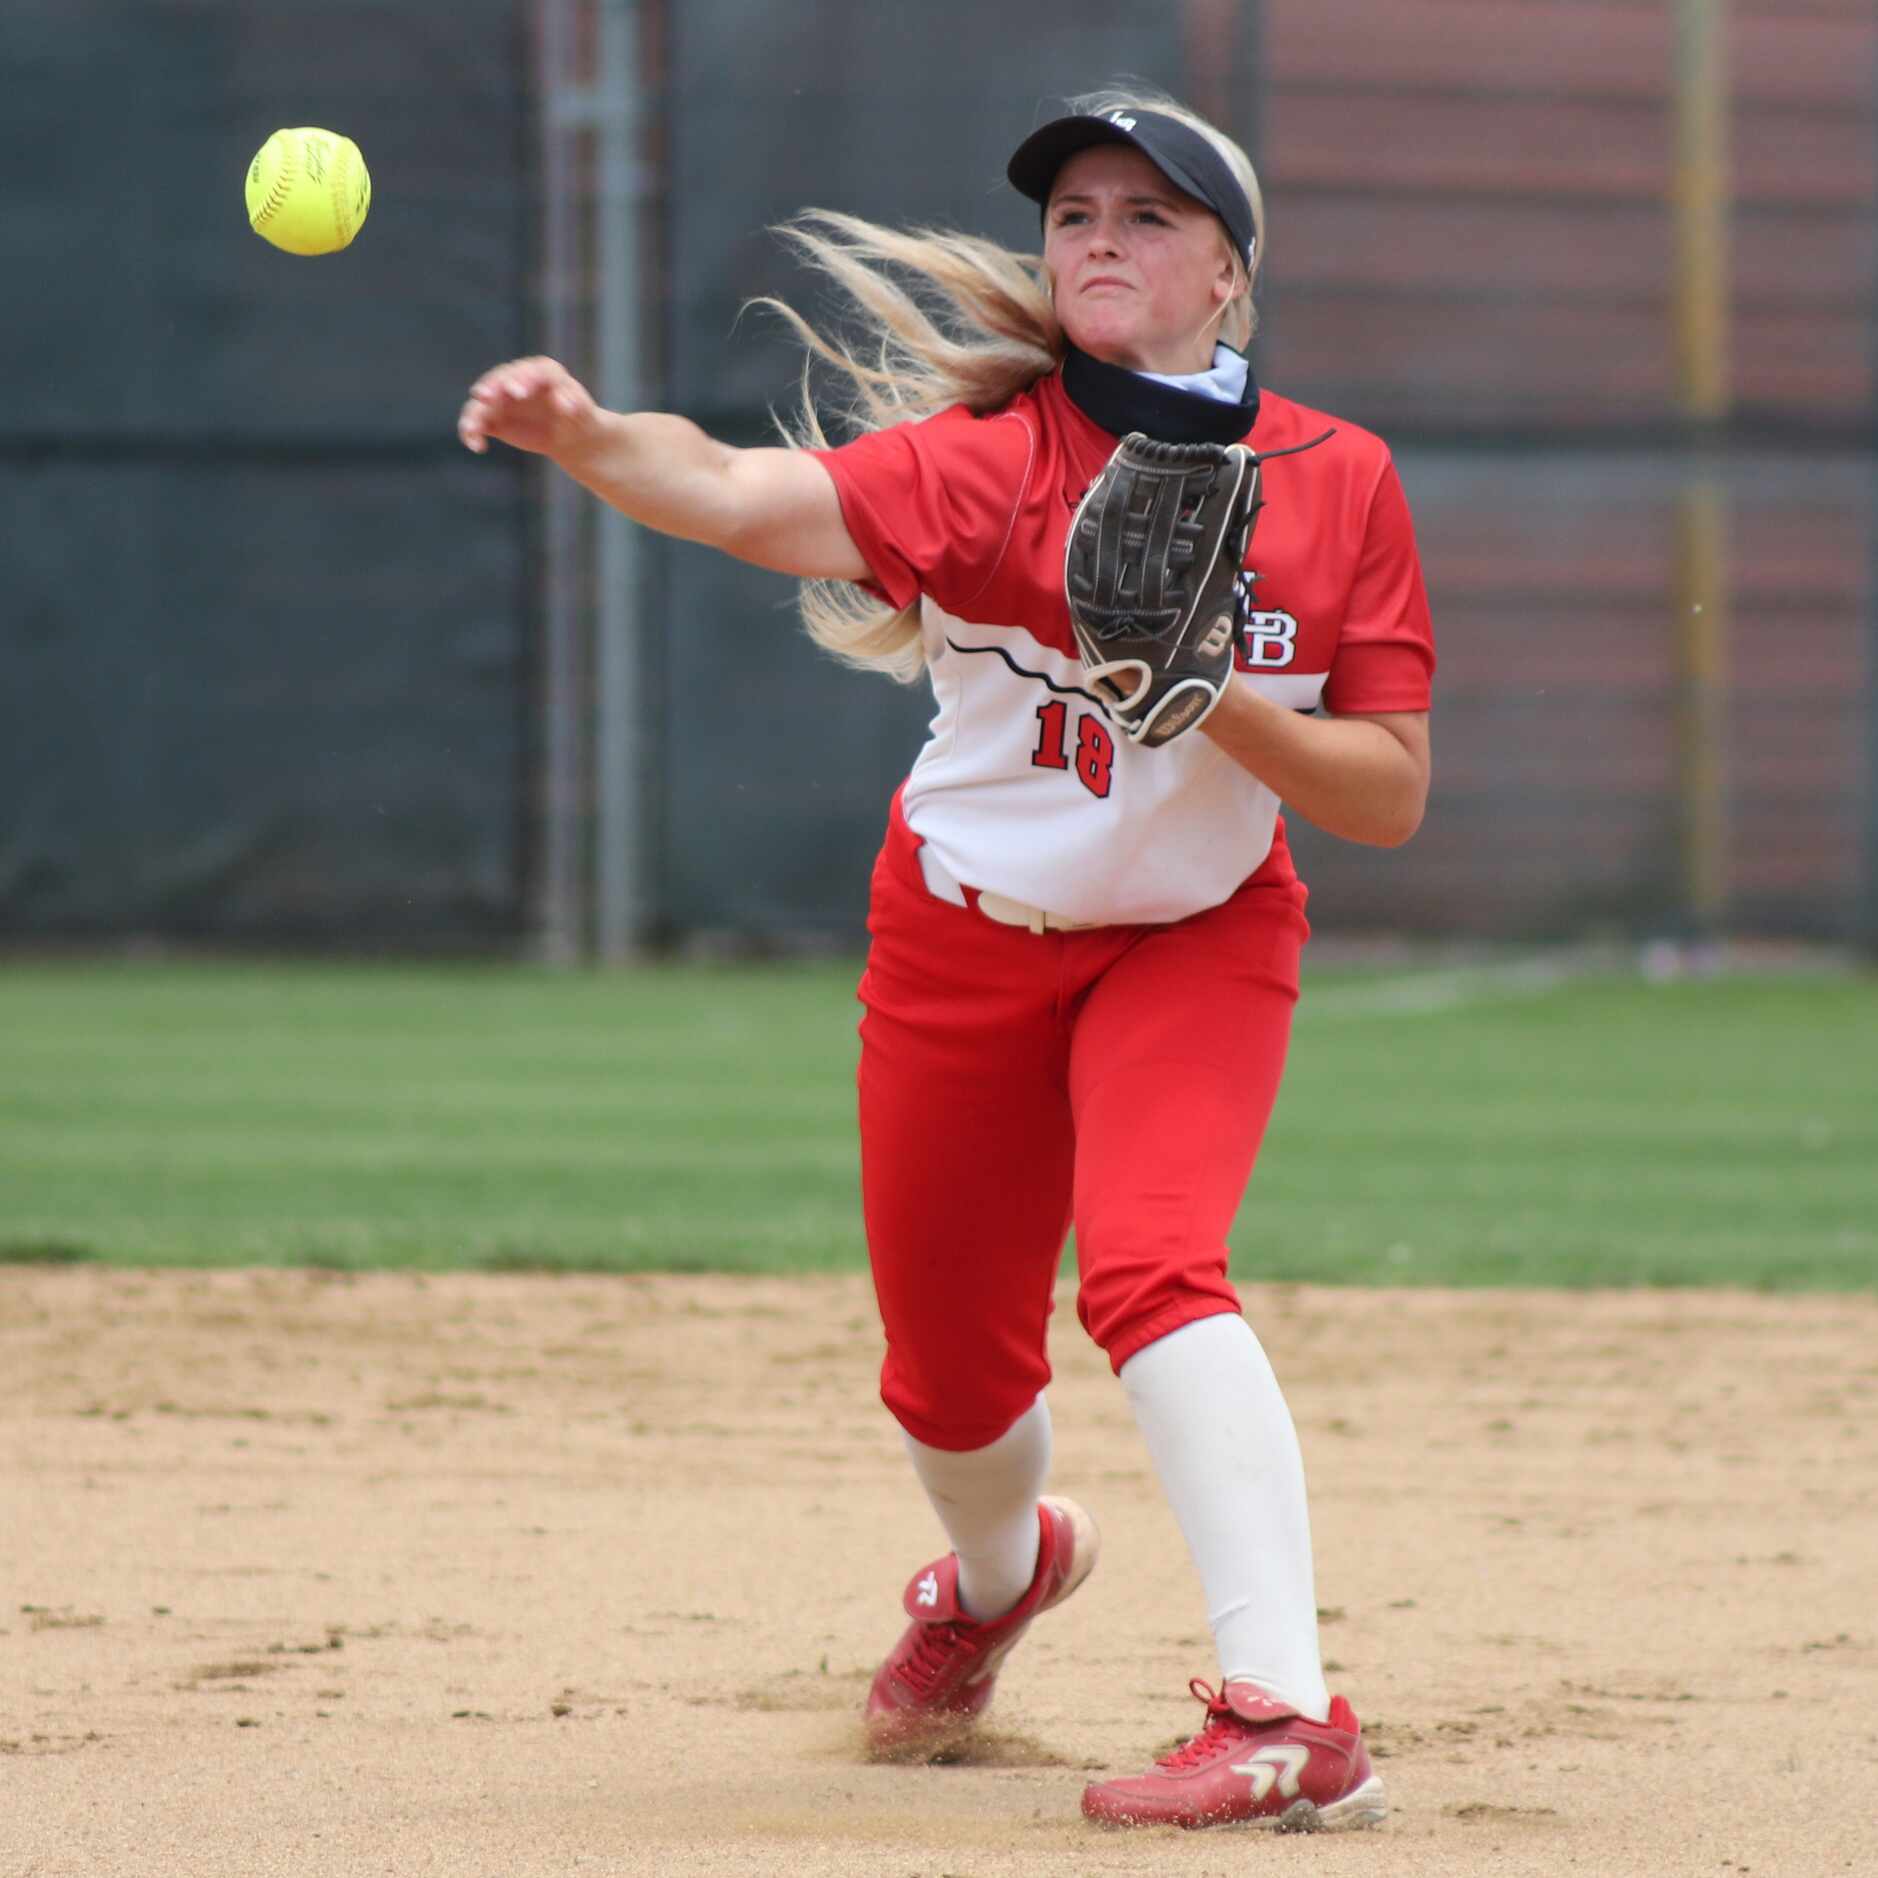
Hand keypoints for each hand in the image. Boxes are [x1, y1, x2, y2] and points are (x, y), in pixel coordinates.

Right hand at [457, 356, 599, 459]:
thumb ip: (575, 403)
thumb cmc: (579, 417)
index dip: (522, 379)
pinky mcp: (493, 418)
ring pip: (482, 402)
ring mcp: (502, 398)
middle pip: (499, 379)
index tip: (517, 393)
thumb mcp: (584, 411)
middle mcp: (517, 379)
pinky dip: (472, 433)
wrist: (570, 435)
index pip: (532, 371)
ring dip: (474, 413)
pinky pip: (477, 423)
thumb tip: (564, 403)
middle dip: (492, 387)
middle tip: (485, 397)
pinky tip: (477, 446)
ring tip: (472, 428)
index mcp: (543, 371)